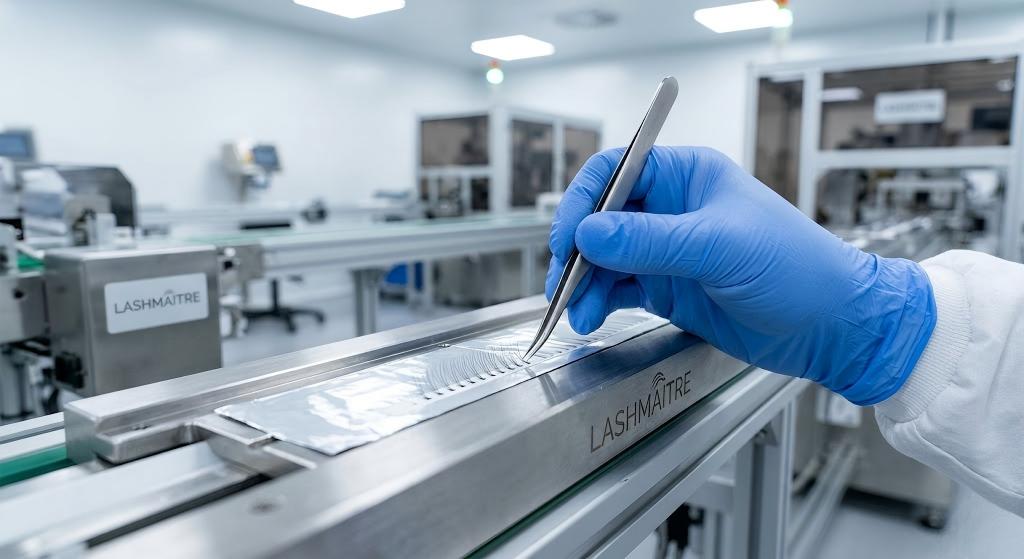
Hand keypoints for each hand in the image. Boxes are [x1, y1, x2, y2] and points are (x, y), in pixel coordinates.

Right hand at [547, 146, 935, 404]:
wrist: (832, 327)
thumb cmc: (797, 268)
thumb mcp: (721, 247)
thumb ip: (651, 241)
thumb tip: (589, 232)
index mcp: (687, 176)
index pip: (616, 172)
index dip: (584, 201)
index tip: (568, 236)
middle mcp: (671, 209)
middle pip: (601, 218)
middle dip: (577, 249)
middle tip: (563, 280)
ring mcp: (666, 251)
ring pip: (604, 258)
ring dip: (584, 283)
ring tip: (577, 311)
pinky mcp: (667, 288)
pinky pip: (618, 288)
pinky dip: (599, 302)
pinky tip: (589, 316)